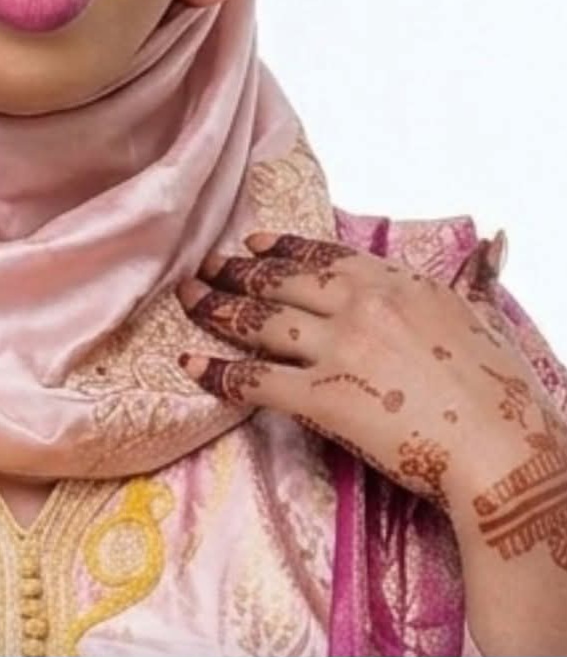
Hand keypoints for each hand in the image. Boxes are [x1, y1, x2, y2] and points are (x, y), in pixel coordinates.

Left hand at [177, 231, 564, 535]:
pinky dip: (215, 371)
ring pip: (258, 321)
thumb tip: (495, 241)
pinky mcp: (319, 397)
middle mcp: (355, 305)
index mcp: (391, 281)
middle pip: (279, 282)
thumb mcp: (485, 313)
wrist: (500, 445)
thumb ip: (476, 275)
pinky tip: (188, 363)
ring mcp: (334, 348)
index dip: (282, 247)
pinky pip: (253, 380)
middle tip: (204, 268)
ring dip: (215, 308)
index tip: (253, 242)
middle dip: (235, 273)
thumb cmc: (500, 386)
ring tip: (187, 299)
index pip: (322, 255)